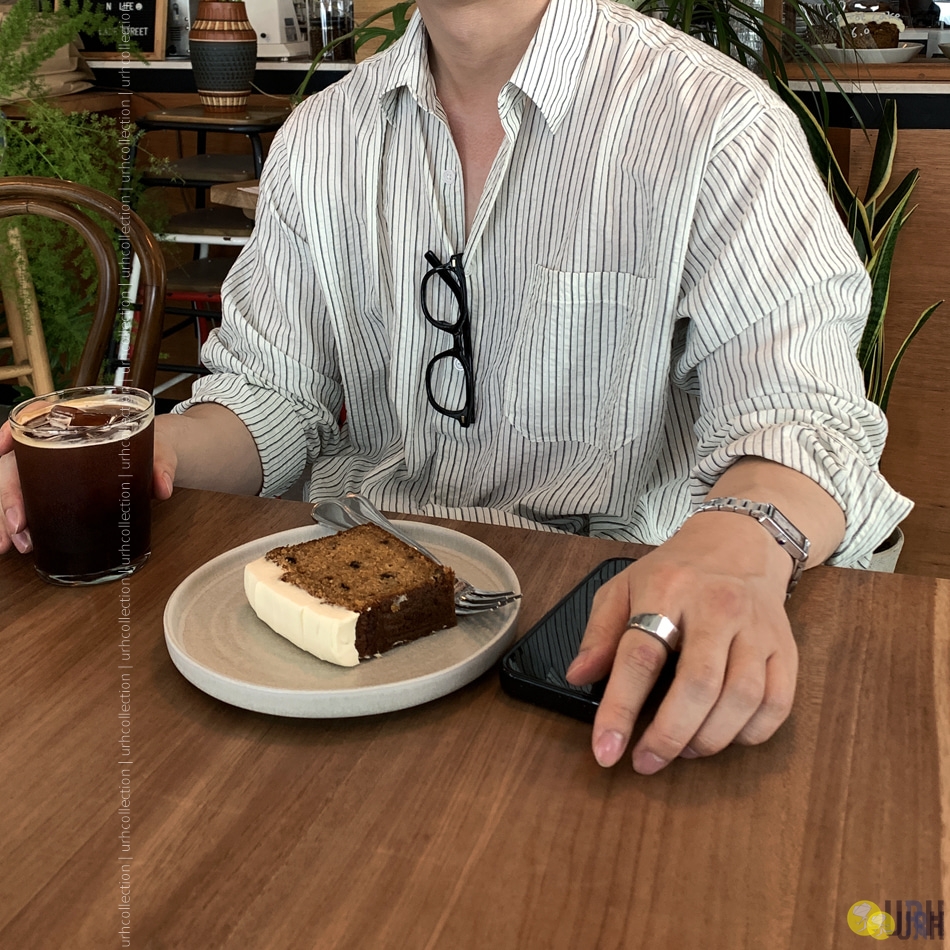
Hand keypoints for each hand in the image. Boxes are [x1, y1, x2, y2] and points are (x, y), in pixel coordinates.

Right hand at [0, 418, 177, 555]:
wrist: (158, 457)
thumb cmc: (151, 445)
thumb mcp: (159, 448)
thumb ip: (161, 463)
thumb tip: (162, 487)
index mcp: (78, 423)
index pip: (34, 419)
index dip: (12, 432)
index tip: (3, 446)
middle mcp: (57, 444)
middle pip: (17, 464)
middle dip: (9, 496)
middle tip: (17, 526)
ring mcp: (54, 470)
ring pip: (16, 488)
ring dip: (7, 517)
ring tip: (12, 544)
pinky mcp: (59, 491)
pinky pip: (32, 504)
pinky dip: (21, 524)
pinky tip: (19, 542)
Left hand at [565, 514, 797, 773]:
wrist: (739, 542)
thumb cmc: (676, 572)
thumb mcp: (623, 586)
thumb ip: (600, 632)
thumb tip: (579, 677)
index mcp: (666, 590)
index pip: (639, 658)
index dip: (619, 710)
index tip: (606, 749)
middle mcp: (716, 607)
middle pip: (697, 685)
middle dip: (668, 735)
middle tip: (646, 761)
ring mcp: (756, 628)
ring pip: (741, 698)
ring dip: (709, 738)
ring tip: (683, 749)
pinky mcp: (784, 648)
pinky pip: (776, 703)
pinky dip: (751, 733)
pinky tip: (725, 735)